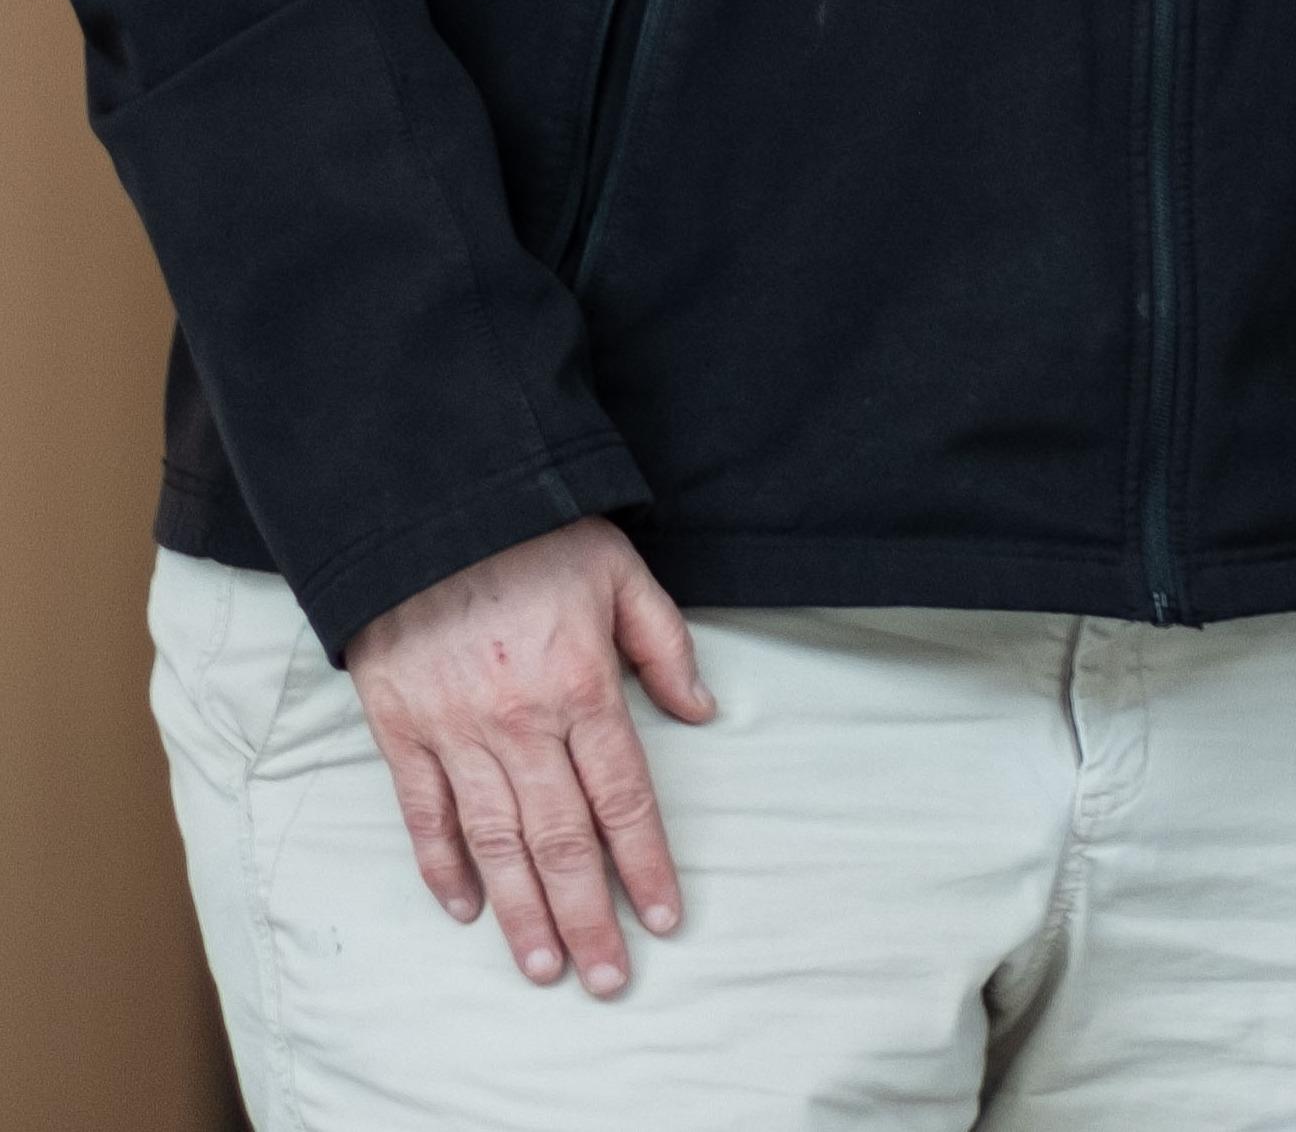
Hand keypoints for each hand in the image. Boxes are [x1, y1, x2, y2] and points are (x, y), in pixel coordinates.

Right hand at [339, 516, 712, 996]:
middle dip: (588, 916)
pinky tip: (465, 910)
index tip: (665, 919)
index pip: (624, 800)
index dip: (646, 866)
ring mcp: (455, 733)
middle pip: (561, 840)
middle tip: (606, 978)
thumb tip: (701, 714)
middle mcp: (520, 724)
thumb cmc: (536, 536)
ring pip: (494, 844)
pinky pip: (423, 814)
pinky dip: (441, 867)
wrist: (428, 509)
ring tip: (542, 968)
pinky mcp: (401, 731)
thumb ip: (664, 648)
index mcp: (582, 688)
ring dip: (521, 911)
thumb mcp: (624, 574)